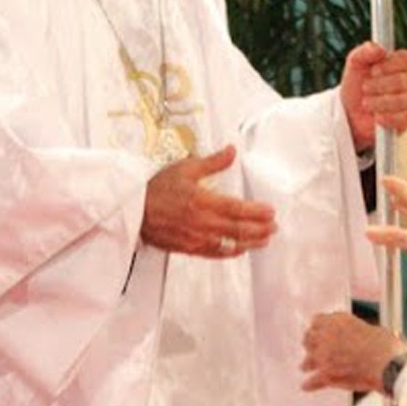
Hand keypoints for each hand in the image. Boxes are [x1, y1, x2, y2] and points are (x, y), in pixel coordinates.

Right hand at [142, 145, 276, 258]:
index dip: (256, 212)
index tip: (270, 211)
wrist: (133, 211)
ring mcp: (196, 238)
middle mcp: (201, 223)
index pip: (236, 209)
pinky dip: (230, 252)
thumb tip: (232, 151)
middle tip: (273, 227)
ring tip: (264, 240)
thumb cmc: (156, 189)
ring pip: (229, 244)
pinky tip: (240, 249)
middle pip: (237, 229)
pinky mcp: (188, 248)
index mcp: (202, 201)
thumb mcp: (185, 168)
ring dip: (250, 243)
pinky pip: (214, 254)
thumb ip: (212, 162)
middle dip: (259, 229)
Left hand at [300, 311, 406, 392]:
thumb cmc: (385, 346)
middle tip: (310, 347)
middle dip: (310, 343)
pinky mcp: (328, 375)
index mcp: (338, 321)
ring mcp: (325, 357)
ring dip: (307, 363)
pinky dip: (310, 384)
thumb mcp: (370, 329)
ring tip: (304, 366)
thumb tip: (354, 340)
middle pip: (309, 339)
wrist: (388, 365)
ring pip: (308, 360)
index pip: (317, 320)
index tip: (317, 329)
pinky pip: (313, 381)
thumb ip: (355, 333)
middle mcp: (327, 337)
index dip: (318, 326)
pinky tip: (305, 386)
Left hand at [340, 43, 406, 150]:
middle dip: (379, 85)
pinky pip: (404, 118)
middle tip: (365, 88)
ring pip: (403, 100)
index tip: (373, 71)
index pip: (406, 59)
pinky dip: (387, 118)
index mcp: (403, 63)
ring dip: (380, 102)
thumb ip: (364, 52)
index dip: (389, 65)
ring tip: (366, 103)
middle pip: (404, 80)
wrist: (352, 113)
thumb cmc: (357, 85)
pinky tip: (377, 117)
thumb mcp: (355, 64)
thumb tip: (378, 48)